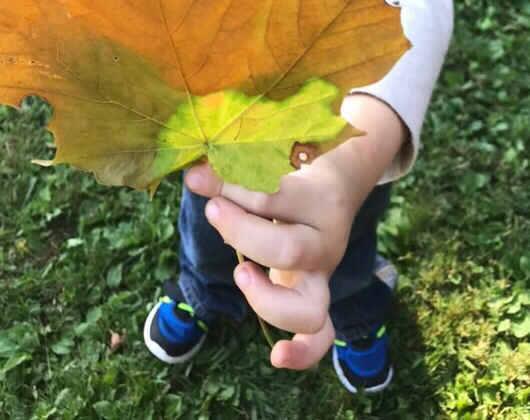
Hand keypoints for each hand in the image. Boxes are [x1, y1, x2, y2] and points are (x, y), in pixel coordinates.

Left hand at [185, 151, 358, 369]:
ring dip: (266, 300)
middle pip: (287, 250)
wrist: (335, 194)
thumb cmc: (290, 180)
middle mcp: (326, 242)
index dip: (231, 189)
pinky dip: (302, 353)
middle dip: (242, 234)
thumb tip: (194, 177)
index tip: (199, 179)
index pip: (273, 197)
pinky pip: (319, 338)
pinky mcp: (318, 300)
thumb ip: (232, 176)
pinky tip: (276, 357)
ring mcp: (324, 277)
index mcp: (317, 200)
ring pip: (309, 307)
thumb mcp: (269, 171)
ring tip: (241, 273)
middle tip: (214, 211)